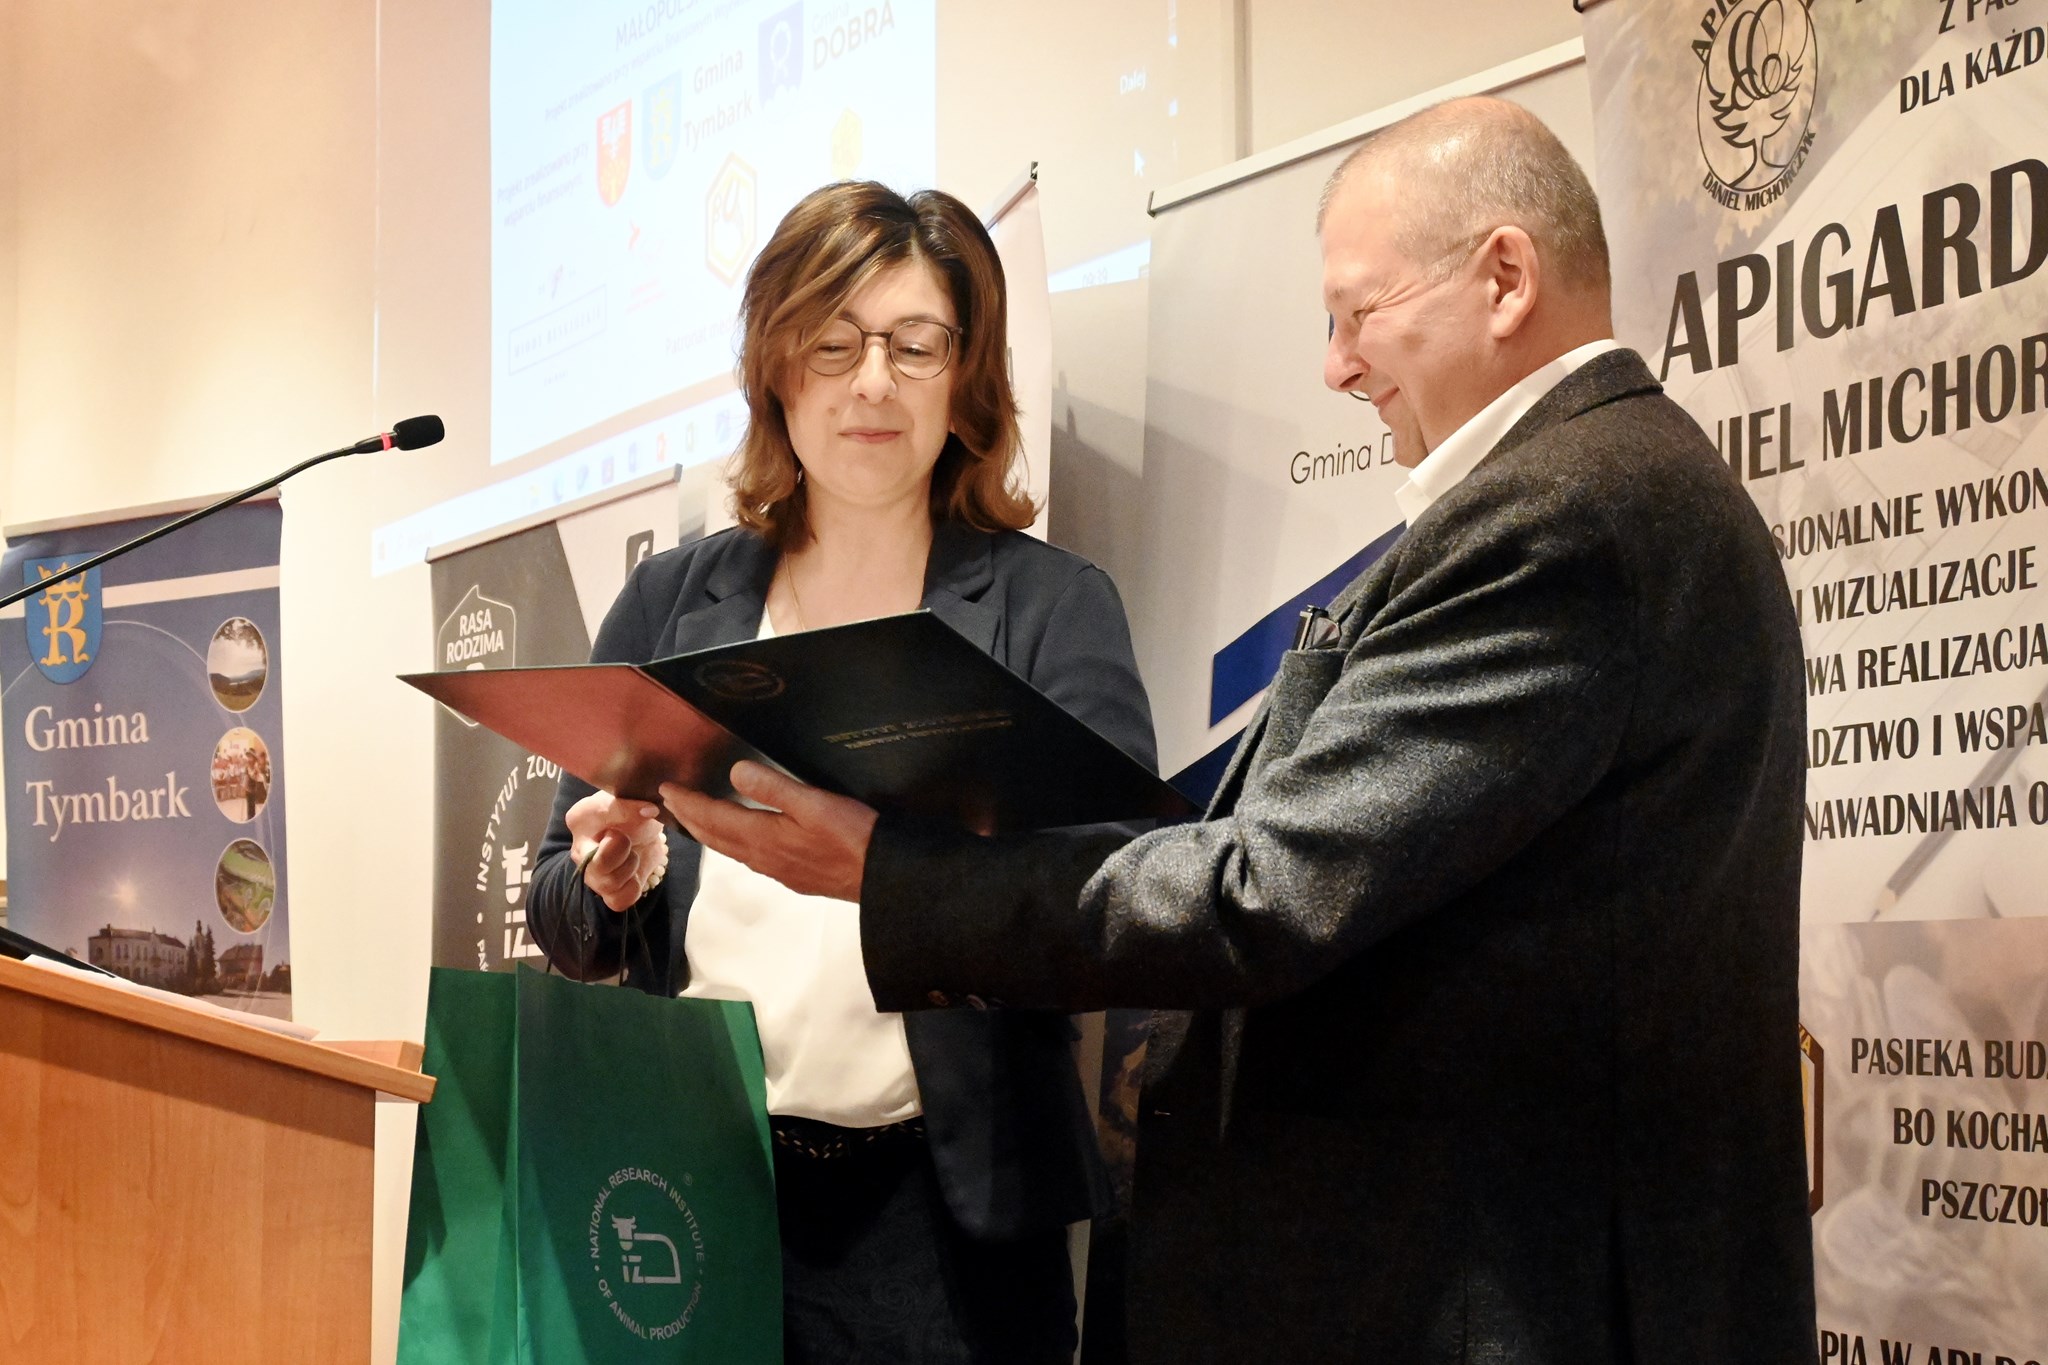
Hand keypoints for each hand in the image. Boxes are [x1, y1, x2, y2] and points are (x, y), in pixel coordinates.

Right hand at [564, 791, 667, 911]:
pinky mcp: (610, 891)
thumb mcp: (629, 797)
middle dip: (623, 855)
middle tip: (628, 842)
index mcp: (580, 821)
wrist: (642, 827)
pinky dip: (632, 889)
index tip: (623, 825)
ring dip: (630, 869)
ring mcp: (594, 874)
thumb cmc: (629, 808)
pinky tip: (635, 874)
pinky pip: (619, 901)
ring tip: (633, 855)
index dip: (614, 836)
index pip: (589, 833)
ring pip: (608, 887)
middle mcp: (580, 852)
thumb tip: (650, 810)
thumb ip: (633, 804)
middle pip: (596, 870)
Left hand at [661, 762, 877, 901]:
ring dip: (707, 833)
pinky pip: (748, 858)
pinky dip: (730, 844)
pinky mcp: (793, 877)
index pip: (713, 818)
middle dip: (689, 819)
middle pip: (715, 838)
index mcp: (763, 837)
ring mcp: (777, 870)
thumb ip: (774, 787)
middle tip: (669, 803)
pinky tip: (739, 841)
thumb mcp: (814, 803)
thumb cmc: (852, 836)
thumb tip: (734, 773)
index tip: (666, 789)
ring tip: (694, 820)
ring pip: (730, 850)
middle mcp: (762, 858)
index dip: (688, 803)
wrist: (882, 878)